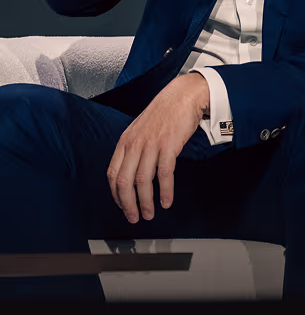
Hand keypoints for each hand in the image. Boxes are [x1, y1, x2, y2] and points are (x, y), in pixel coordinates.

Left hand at [106, 73, 209, 222]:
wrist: (182, 96)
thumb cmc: (163, 114)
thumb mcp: (140, 130)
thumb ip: (133, 149)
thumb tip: (132, 174)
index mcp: (125, 141)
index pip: (113, 174)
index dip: (116, 195)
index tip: (123, 206)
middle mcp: (134, 144)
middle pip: (125, 182)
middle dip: (128, 204)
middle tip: (135, 217)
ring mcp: (151, 144)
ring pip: (143, 181)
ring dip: (146, 202)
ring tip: (150, 213)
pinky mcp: (168, 145)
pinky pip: (164, 174)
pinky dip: (165, 191)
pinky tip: (166, 201)